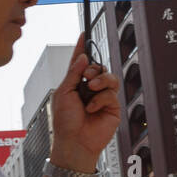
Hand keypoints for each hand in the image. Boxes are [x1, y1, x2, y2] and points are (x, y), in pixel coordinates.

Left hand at [49, 33, 120, 171]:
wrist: (75, 142)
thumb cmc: (65, 122)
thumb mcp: (63, 93)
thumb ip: (74, 73)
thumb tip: (83, 57)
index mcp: (75, 83)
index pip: (80, 62)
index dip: (82, 48)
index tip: (84, 34)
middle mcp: (89, 88)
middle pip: (98, 67)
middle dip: (93, 68)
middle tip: (87, 77)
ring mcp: (102, 97)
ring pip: (108, 77)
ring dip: (100, 80)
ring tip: (91, 89)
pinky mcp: (112, 106)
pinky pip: (111, 92)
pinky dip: (100, 98)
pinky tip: (92, 108)